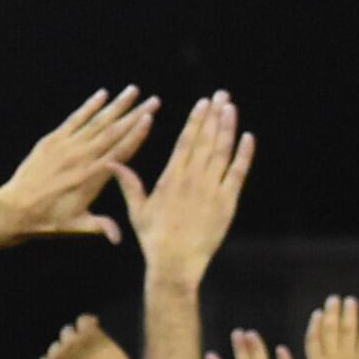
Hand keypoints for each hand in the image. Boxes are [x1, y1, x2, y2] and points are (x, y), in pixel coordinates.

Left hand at [0, 87, 161, 244]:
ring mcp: (67, 146)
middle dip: (135, 114)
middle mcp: (83, 158)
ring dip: (116, 105)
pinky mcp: (52, 141)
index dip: (137, 134)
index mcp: (93, 178)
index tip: (150, 117)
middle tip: (154, 99)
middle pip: (114, 132)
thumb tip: (120, 238)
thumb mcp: (76, 226)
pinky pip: (74, 119)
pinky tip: (101, 94)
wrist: (14, 209)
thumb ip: (101, 227)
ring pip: (97, 121)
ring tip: (133, 90)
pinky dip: (88, 106)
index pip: (121, 151)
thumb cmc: (47, 220)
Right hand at [36, 314, 137, 358]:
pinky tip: (96, 327)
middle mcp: (57, 358)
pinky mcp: (90, 337)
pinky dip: (88, 322)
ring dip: (77, 338)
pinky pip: (84, 320)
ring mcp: (73, 346)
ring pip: (67, 331)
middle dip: (68, 353)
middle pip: (56, 347)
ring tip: (91, 346)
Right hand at [108, 92, 254, 287]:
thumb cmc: (154, 239)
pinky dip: (243, 154)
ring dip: (228, 127)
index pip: (186, 141)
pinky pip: (237, 173)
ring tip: (231, 108)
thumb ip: (129, 184)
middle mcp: (192, 179)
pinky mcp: (226, 202)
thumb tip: (111, 164)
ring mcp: (211, 189)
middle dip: (214, 115)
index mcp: (171, 178)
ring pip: (222, 151)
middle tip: (222, 95)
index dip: (196, 120)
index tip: (203, 103)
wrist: (174, 263)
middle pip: (206, 140)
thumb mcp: (137, 211)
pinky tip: (247, 137)